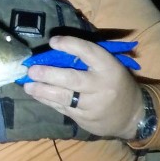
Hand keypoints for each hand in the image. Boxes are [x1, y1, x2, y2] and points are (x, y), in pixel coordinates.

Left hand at [22, 35, 143, 138]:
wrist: (132, 115)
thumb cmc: (116, 83)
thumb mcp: (111, 66)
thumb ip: (89, 59)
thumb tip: (56, 49)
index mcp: (109, 68)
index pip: (89, 52)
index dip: (70, 45)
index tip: (53, 41)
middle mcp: (101, 87)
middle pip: (72, 79)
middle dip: (48, 74)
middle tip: (31, 70)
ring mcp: (93, 106)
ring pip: (63, 97)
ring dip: (42, 91)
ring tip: (27, 85)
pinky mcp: (84, 119)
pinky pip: (62, 108)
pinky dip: (47, 101)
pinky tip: (37, 94)